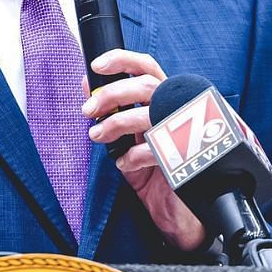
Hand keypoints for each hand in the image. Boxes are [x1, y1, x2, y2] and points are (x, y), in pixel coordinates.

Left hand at [83, 49, 208, 250]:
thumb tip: (85, 83)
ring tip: (98, 136)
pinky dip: (131, 156)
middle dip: (110, 94)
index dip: (123, 60)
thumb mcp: (128, 138)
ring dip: (115, 124)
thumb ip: (112, 111)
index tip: (97, 66)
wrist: (180, 212)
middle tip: (88, 110)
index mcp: (167, 100)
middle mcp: (179, 110)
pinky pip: (153, 148)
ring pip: (147, 113)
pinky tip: (125, 163)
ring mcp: (186, 131)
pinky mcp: (186, 156)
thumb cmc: (156, 171)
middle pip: (146, 86)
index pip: (148, 68)